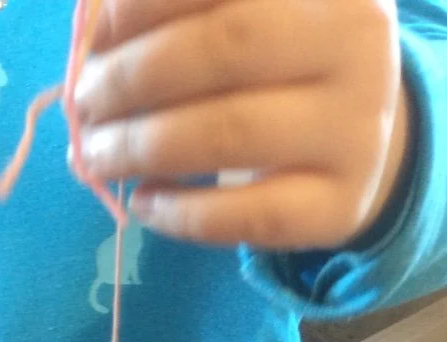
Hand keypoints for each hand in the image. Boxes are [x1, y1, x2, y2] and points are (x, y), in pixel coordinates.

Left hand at [75, 0, 410, 248]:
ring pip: (231, 135)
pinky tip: (142, 201)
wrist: (361, 142)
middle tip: (85, 103)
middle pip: (225, 49)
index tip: (94, 37)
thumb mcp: (243, 16)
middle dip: (133, 78)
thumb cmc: (278, 67)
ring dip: (142, 147)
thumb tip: (90, 31)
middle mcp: (355, 43)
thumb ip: (178, 16)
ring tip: (96, 156)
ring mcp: (357, 131)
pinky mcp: (340, 207)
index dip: (142, 6)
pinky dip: (180, 213)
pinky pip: (247, 216)